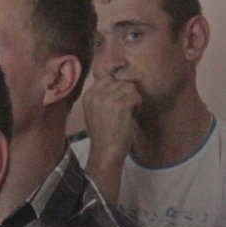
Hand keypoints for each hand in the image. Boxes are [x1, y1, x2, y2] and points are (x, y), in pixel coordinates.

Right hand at [81, 75, 141, 202]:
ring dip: (133, 99)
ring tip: (128, 113)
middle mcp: (96, 95)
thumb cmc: (105, 134)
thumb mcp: (96, 112)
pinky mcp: (120, 105)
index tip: (124, 75)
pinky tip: (132, 115)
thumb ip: (103, 96)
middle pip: (120, 81)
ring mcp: (107, 99)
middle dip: (127, 93)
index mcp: (88, 96)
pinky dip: (138, 105)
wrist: (106, 151)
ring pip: (130, 87)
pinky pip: (135, 95)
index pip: (106, 76)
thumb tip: (118, 78)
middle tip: (125, 108)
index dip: (118, 76)